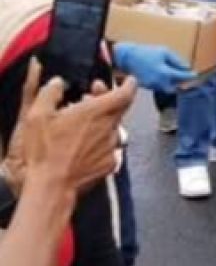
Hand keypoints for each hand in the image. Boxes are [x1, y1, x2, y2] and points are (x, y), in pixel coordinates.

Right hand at [4, 61, 135, 196]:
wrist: (51, 185)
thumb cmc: (44, 150)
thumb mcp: (37, 115)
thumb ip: (50, 92)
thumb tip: (58, 82)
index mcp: (97, 112)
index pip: (126, 93)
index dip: (129, 84)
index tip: (127, 80)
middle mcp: (110, 127)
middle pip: (120, 108)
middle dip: (108, 99)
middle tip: (90, 98)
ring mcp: (112, 147)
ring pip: (115, 128)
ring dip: (105, 122)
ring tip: (86, 124)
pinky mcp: (110, 164)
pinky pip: (112, 149)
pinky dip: (103, 144)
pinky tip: (87, 146)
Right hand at [112, 43, 195, 92]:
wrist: (128, 57)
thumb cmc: (147, 52)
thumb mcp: (165, 52)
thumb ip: (177, 61)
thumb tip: (187, 68)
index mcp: (164, 72)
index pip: (182, 77)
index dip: (190, 76)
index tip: (195, 74)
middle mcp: (159, 82)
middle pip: (175, 87)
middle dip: (181, 83)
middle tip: (185, 76)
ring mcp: (152, 86)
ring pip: (167, 88)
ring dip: (172, 83)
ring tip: (175, 74)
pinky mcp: (146, 87)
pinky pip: (159, 87)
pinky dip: (164, 83)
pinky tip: (164, 75)